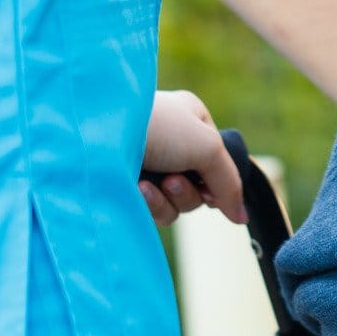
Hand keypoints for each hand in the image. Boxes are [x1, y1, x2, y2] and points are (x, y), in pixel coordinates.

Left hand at [139, 90, 245, 224]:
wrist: (95, 135)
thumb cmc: (156, 127)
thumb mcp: (207, 146)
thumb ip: (229, 182)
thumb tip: (241, 217)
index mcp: (190, 118)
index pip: (218, 159)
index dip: (217, 178)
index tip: (211, 186)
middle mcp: (170, 141)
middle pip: (199, 186)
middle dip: (188, 191)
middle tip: (172, 180)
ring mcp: (147, 164)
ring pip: (177, 203)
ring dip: (168, 199)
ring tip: (149, 185)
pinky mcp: (127, 187)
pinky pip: (154, 210)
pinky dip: (149, 204)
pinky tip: (135, 189)